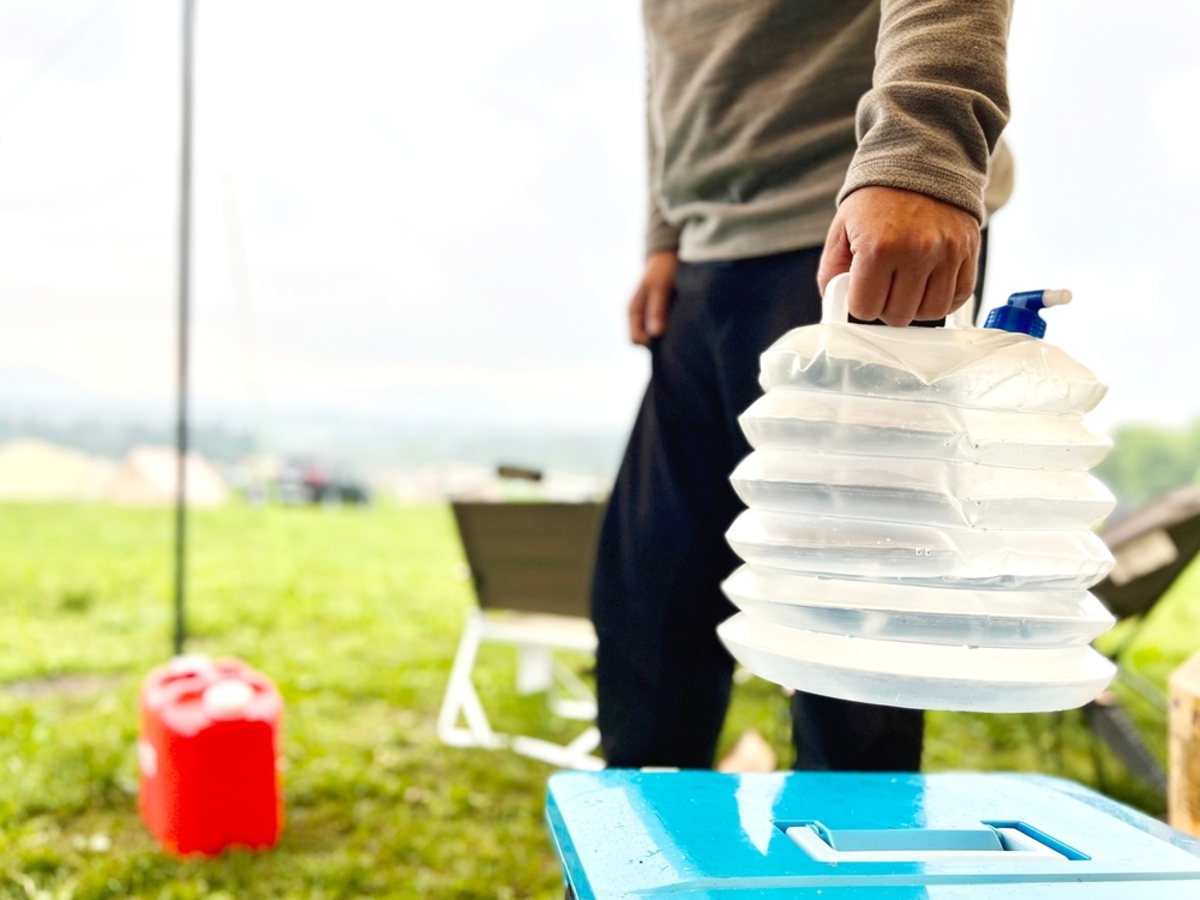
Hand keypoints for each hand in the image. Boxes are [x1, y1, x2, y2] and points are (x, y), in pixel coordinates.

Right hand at [628, 250, 677, 345]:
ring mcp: (652, 318)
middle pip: (646, 343)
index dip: (650, 341)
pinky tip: (685, 322)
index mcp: (634, 312)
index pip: (636, 340)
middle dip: (660, 340)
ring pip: (657, 338)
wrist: (671, 255)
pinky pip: (666, 331)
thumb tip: (655, 334)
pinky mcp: (664, 316)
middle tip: (678, 331)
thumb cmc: (662, 268)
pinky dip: (674, 329)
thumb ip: (657, 309)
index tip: (667, 334)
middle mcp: (641, 318)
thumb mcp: (659, 286)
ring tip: (682, 325)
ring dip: (669, 335)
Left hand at [817, 186, 979, 325]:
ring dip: (915, 308)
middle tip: (883, 289)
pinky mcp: (967, 250)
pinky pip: (960, 297)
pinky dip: (944, 301)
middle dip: (886, 308)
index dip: (860, 304)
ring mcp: (946, 252)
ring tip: (906, 288)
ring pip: (930, 313)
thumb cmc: (876, 199)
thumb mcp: (841, 231)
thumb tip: (836, 307)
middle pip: (898, 316)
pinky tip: (929, 288)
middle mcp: (915, 251)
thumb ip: (832, 272)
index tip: (862, 292)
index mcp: (878, 247)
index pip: (865, 309)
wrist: (918, 162)